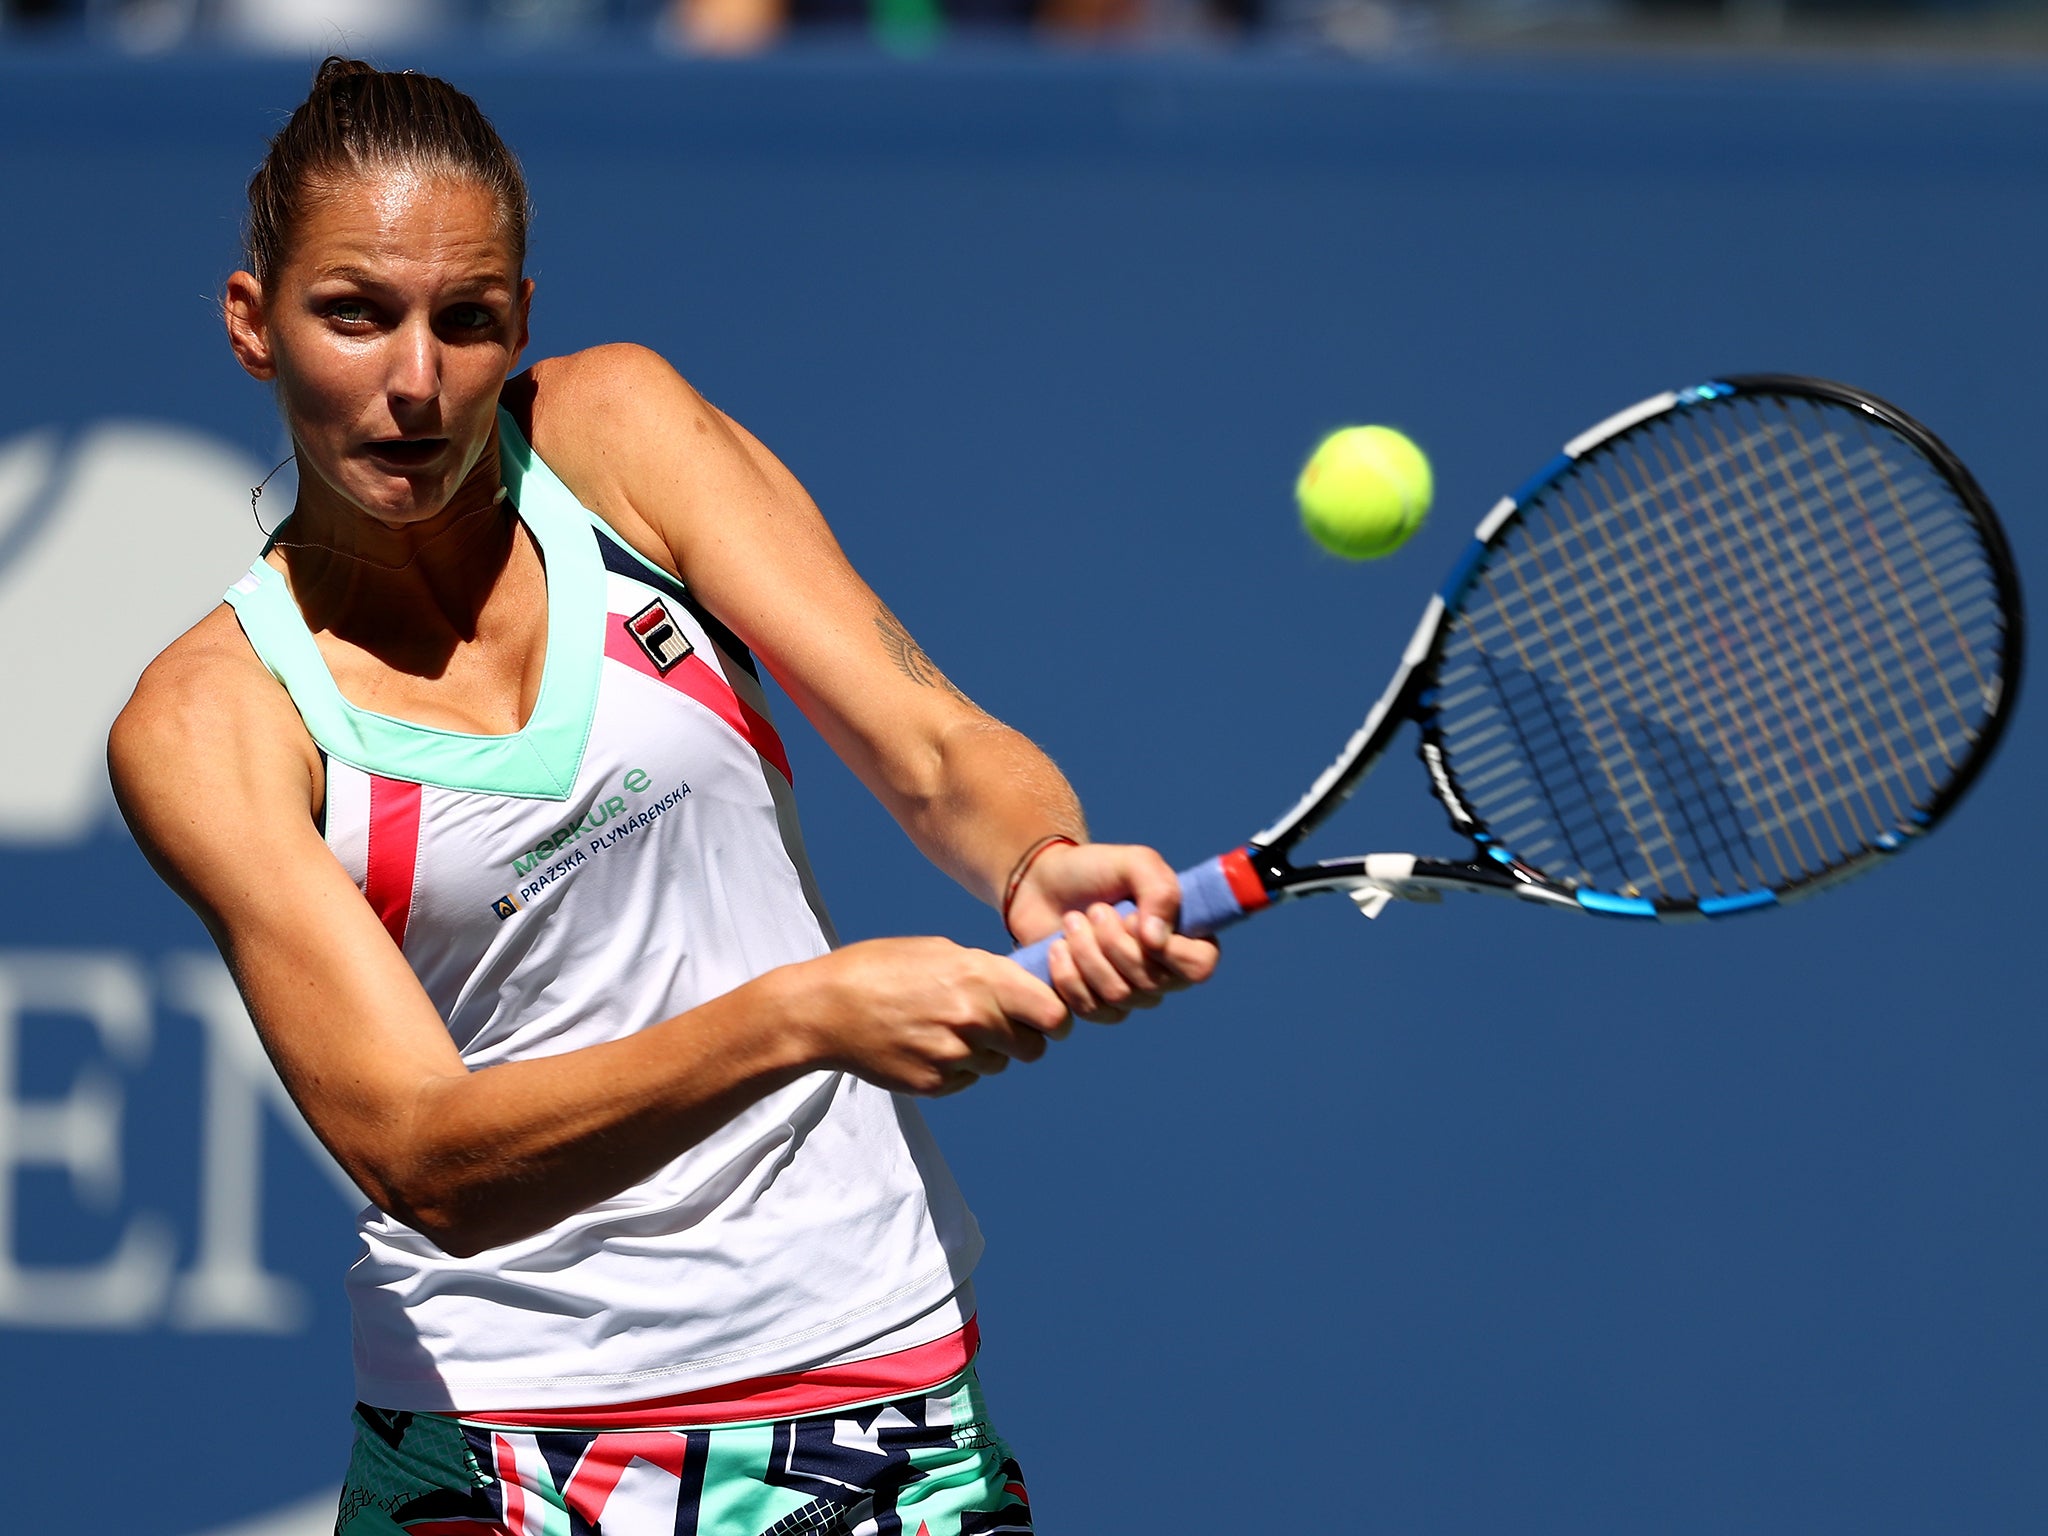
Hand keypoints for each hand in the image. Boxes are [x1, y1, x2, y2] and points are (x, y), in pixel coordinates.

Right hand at [790, 937, 1070, 1095]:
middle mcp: (974, 1020)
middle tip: (1001, 1026)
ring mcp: (955, 1056)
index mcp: (980, 978)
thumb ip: (986, 970)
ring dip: (988, 1052)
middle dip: (1025, 1038)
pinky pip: (969, 1079)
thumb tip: (1023, 985)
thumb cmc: (880, 969)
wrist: (825, 1010)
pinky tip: (927, 1045)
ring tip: (949, 1029)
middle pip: (1034, 1047)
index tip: (1048, 1016)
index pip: (1053, 1013)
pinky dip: (958, 1067)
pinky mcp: (936, 1084)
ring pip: (1000, 1064)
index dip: (1056, 1016)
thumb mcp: (938, 951)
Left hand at [1004, 842, 1220, 1023]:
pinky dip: (1068, 976)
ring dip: (1087, 953)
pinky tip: (1058, 948)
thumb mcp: (1135, 863)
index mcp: (1186, 938)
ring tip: (1072, 922)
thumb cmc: (1095, 871)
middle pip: (1152, 983)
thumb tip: (1156, 940)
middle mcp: (1164, 973)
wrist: (1042, 885)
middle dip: (1113, 943)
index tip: (1132, 919)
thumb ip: (1160, 891)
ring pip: (1119, 996)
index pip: (1199, 966)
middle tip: (1094, 910)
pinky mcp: (1095, 1005)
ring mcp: (1131, 994)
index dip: (1167, 951)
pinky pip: (1091, 1010)